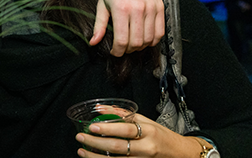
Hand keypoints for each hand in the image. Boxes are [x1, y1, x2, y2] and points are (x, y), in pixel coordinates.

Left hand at [76, 114, 205, 157]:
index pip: (126, 130)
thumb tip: (100, 107)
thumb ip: (123, 114)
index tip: (92, 126)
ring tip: (82, 152)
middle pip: (118, 147)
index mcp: (149, 132)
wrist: (180, 154)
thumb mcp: (146, 121)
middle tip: (80, 137)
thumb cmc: (160, 135)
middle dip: (96, 143)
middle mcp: (146, 148)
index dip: (108, 129)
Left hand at [91, 0, 163, 55]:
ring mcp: (151, 8)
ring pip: (149, 39)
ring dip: (140, 46)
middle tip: (122, 47)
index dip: (117, 51)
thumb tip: (93, 43)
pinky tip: (144, 38)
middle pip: (137, 43)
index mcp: (121, 9)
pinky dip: (153, 39)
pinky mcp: (160, 7)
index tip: (114, 51)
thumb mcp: (101, 3)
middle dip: (128, 50)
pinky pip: (160, 32)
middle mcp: (138, 9)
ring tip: (132, 43)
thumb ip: (99, 25)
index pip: (122, 41)